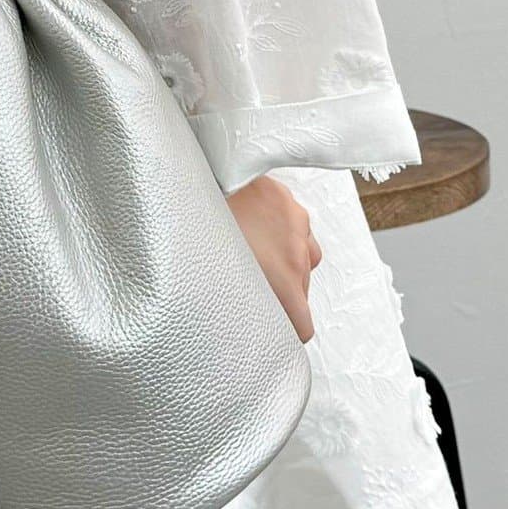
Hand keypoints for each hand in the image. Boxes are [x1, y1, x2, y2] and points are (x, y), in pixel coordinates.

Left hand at [225, 175, 321, 342]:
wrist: (212, 174)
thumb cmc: (203, 223)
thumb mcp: (216, 274)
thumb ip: (240, 302)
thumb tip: (241, 325)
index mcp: (283, 276)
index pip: (304, 326)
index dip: (290, 334)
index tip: (278, 334)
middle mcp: (297, 252)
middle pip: (301, 292)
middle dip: (282, 295)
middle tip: (252, 289)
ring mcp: (297, 225)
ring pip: (304, 260)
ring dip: (286, 264)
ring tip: (256, 255)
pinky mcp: (291, 203)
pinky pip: (298, 231)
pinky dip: (284, 236)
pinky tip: (259, 229)